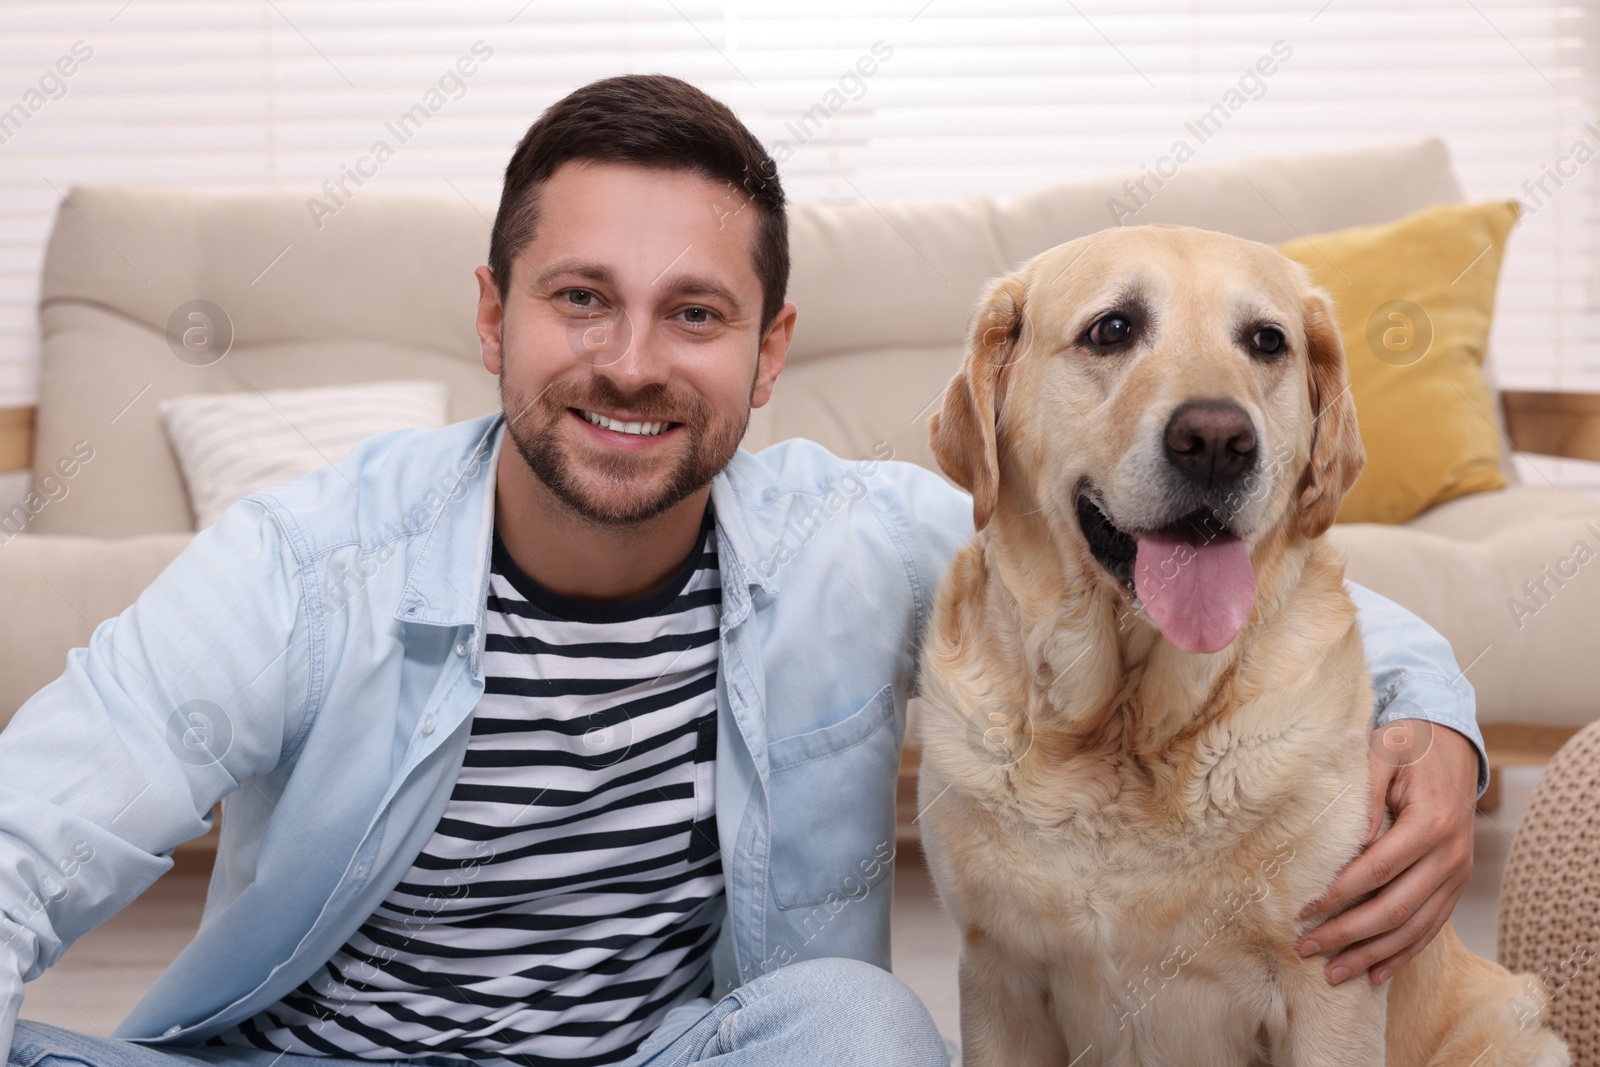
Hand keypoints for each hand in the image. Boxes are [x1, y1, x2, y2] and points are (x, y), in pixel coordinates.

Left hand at [1293, 719, 1478, 985]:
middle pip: (1395, 909)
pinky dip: (1402, 953)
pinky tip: (1375, 973)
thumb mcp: (1382, 752)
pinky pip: (1431, 927)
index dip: (1340, 895)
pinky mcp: (1456, 885)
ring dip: (1371, 954)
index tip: (1304, 911)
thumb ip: (1363, 792)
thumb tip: (1348, 843)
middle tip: (1306, 948)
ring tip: (1332, 973)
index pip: (1378, 870)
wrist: (1452, 748)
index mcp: (1431, 823)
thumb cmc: (1408, 747)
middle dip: (1347, 934)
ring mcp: (1457, 875)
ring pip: (1413, 928)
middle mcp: (1450, 856)